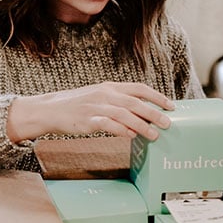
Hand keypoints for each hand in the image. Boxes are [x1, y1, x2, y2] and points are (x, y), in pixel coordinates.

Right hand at [6, 82, 173, 142]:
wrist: (51, 109)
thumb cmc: (77, 105)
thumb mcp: (99, 97)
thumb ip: (119, 104)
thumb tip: (142, 117)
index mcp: (110, 87)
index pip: (139, 89)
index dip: (157, 97)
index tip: (171, 106)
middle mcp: (105, 95)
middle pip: (135, 103)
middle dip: (154, 113)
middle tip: (168, 123)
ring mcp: (96, 107)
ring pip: (125, 114)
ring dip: (142, 125)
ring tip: (154, 135)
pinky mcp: (87, 120)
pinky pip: (108, 125)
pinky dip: (121, 130)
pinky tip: (131, 136)